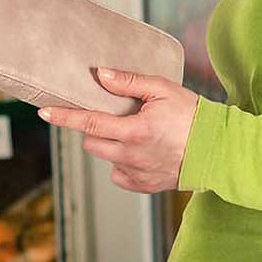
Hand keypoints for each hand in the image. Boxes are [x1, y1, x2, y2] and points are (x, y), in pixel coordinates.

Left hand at [37, 66, 198, 192]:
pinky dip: (123, 163)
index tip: (45, 113)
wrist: (216, 151)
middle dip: (93, 129)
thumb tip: (100, 75)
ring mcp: (136, 174)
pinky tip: (140, 153)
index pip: (89, 123)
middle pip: (92, 143)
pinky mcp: (143, 186)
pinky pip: (119, 175)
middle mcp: (131, 156)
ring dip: (110, 145)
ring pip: (106, 158)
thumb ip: (128, 82)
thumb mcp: (162, 89)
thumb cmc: (192, 116)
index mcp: (134, 131)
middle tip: (112, 117)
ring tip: (133, 134)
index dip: (64, 117)